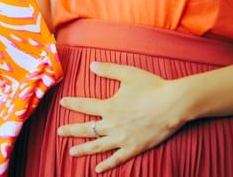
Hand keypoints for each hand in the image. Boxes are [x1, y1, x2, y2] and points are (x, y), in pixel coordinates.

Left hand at [57, 62, 186, 172]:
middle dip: (71, 130)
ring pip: (97, 146)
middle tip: (59, 132)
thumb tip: (91, 65)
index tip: (62, 103)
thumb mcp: (128, 73)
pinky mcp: (134, 148)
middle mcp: (112, 125)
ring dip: (83, 149)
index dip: (72, 104)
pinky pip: (116, 158)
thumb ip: (108, 69)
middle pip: (86, 129)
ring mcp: (122, 138)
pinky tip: (97, 169)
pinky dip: (106, 165)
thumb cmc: (152, 87)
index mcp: (109, 107)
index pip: (85, 105)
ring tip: (71, 151)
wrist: (173, 105)